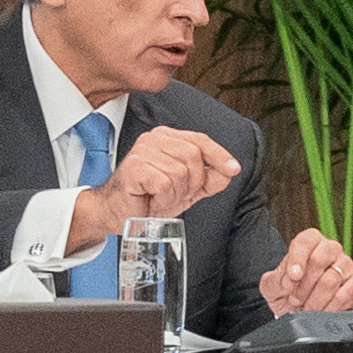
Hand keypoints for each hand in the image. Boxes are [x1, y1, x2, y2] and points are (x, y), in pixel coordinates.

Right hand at [72, 126, 240, 248]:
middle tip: (176, 194)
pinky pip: (165, 183)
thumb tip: (228, 172)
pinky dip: (164, 198)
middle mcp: (155, 138)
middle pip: (194, 157)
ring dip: (176, 194)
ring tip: (161, 197)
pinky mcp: (135, 166)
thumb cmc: (148, 199)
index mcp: (168, 138)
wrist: (118, 214)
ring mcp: (143, 150)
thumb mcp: (186, 190)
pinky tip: (152, 199)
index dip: (220, 155)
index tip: (233, 169)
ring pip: (181, 172)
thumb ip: (208, 180)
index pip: (201, 140)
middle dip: (192, 183)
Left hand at [261, 229, 352, 318]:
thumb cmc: (288, 293)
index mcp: (310, 242)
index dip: (297, 259)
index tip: (292, 278)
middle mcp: (331, 249)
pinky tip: (322, 311)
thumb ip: (274, 279)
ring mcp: (346, 265)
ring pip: (332, 280)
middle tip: (295, 299)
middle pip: (319, 260)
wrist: (300, 310)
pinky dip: (330, 307)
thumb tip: (289, 280)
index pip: (306, 241)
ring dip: (315, 300)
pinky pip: (345, 294)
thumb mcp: (272, 285)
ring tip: (307, 308)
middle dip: (304, 285)